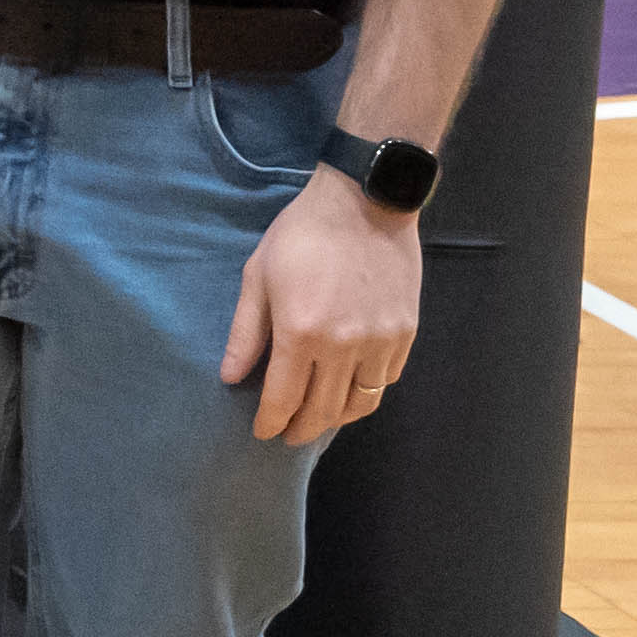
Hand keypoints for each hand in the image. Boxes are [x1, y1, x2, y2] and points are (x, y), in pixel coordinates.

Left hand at [224, 169, 423, 442]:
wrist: (365, 203)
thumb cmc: (301, 235)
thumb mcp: (258, 277)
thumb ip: (245, 333)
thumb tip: (230, 378)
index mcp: (301, 334)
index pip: (284, 398)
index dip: (271, 422)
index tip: (262, 432)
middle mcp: (344, 346)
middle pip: (324, 410)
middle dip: (302, 428)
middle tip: (288, 434)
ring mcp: (381, 341)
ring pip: (361, 403)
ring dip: (337, 418)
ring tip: (319, 418)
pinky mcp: (406, 332)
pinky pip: (387, 380)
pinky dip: (367, 393)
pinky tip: (350, 390)